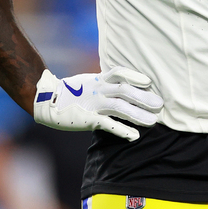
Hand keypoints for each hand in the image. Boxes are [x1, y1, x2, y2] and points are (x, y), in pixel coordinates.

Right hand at [34, 66, 162, 141]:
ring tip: (153, 121)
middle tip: (160, 104)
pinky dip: (122, 130)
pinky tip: (134, 136)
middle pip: (124, 90)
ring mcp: (93, 104)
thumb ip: (104, 83)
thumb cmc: (70, 92)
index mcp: (98, 79)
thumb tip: (122, 85)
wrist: (47, 101)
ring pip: (120, 107)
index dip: (135, 76)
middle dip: (143, 97)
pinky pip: (108, 124)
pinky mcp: (88, 119)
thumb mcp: (88, 82)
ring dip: (138, 114)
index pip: (119, 72)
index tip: (149, 82)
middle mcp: (97, 89)